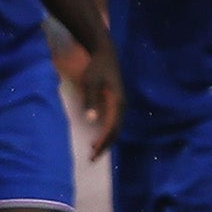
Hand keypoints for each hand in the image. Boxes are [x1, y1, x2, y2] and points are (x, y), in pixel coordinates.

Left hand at [80, 43, 122, 158]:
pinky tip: (98, 137)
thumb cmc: (96, 67)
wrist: (105, 53)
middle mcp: (121, 106)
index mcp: (117, 103)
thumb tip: (91, 119)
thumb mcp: (90, 82)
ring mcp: (120, 104)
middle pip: (115, 131)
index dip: (103, 142)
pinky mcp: (116, 102)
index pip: (112, 128)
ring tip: (93, 151)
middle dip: (104, 145)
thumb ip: (90, 100)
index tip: (93, 153)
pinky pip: (113, 122)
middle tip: (92, 159)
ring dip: (106, 140)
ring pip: (115, 128)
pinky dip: (106, 132)